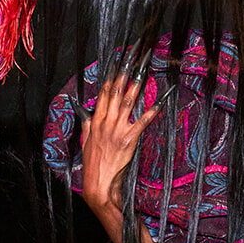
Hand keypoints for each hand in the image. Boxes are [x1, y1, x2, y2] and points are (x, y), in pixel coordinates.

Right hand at [80, 74, 158, 215]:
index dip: (111, 75)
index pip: (103, 92)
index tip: (117, 61)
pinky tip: (159, 101)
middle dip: (124, 73)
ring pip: (128, 102)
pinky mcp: (128, 140)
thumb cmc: (92, 163)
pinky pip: (142, 122)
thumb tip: (84, 110)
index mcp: (95, 120)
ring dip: (137, 84)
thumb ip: (87, 123)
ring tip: (144, 69)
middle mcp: (106, 122)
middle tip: (132, 57)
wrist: (97, 185)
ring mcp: (117, 130)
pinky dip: (151, 111)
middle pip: (115, 91)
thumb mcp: (86, 140)